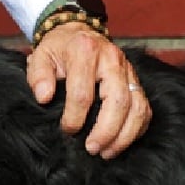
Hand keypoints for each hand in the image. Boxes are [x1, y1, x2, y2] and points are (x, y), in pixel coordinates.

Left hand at [26, 22, 150, 158]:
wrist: (77, 33)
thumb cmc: (59, 49)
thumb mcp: (40, 56)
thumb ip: (39, 76)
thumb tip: (44, 97)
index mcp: (85, 51)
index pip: (83, 92)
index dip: (74, 117)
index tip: (67, 130)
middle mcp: (112, 59)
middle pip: (118, 101)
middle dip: (106, 131)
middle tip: (91, 149)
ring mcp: (128, 70)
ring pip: (137, 107)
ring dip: (124, 135)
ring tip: (106, 152)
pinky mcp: (137, 81)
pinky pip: (145, 108)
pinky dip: (136, 129)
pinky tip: (121, 142)